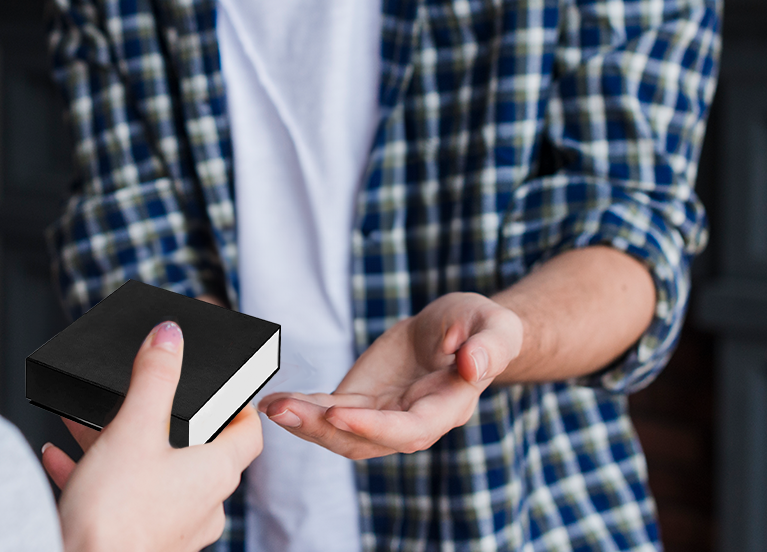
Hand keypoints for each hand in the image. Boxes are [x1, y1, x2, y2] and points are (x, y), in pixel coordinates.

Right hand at [41, 321, 262, 551]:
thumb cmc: (115, 518)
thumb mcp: (135, 429)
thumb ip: (154, 377)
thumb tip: (170, 336)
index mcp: (215, 474)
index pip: (247, 432)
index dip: (239, 404)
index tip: (224, 386)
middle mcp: (202, 506)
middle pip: (194, 448)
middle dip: (159, 418)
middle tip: (140, 397)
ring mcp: (171, 530)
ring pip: (151, 473)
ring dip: (120, 445)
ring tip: (86, 422)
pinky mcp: (137, 543)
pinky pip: (121, 501)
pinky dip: (96, 476)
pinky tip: (61, 456)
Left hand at [259, 292, 521, 458]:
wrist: (460, 329)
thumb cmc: (482, 327)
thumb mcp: (494, 327)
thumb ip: (488, 347)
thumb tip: (474, 364)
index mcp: (447, 407)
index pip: (409, 429)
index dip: (374, 427)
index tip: (338, 414)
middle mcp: (412, 421)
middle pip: (366, 440)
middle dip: (323, 430)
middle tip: (285, 411)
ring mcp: (385, 414)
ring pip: (342, 433)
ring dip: (305, 423)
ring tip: (272, 407)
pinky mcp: (364, 400)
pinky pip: (330, 411)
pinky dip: (303, 408)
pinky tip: (275, 401)